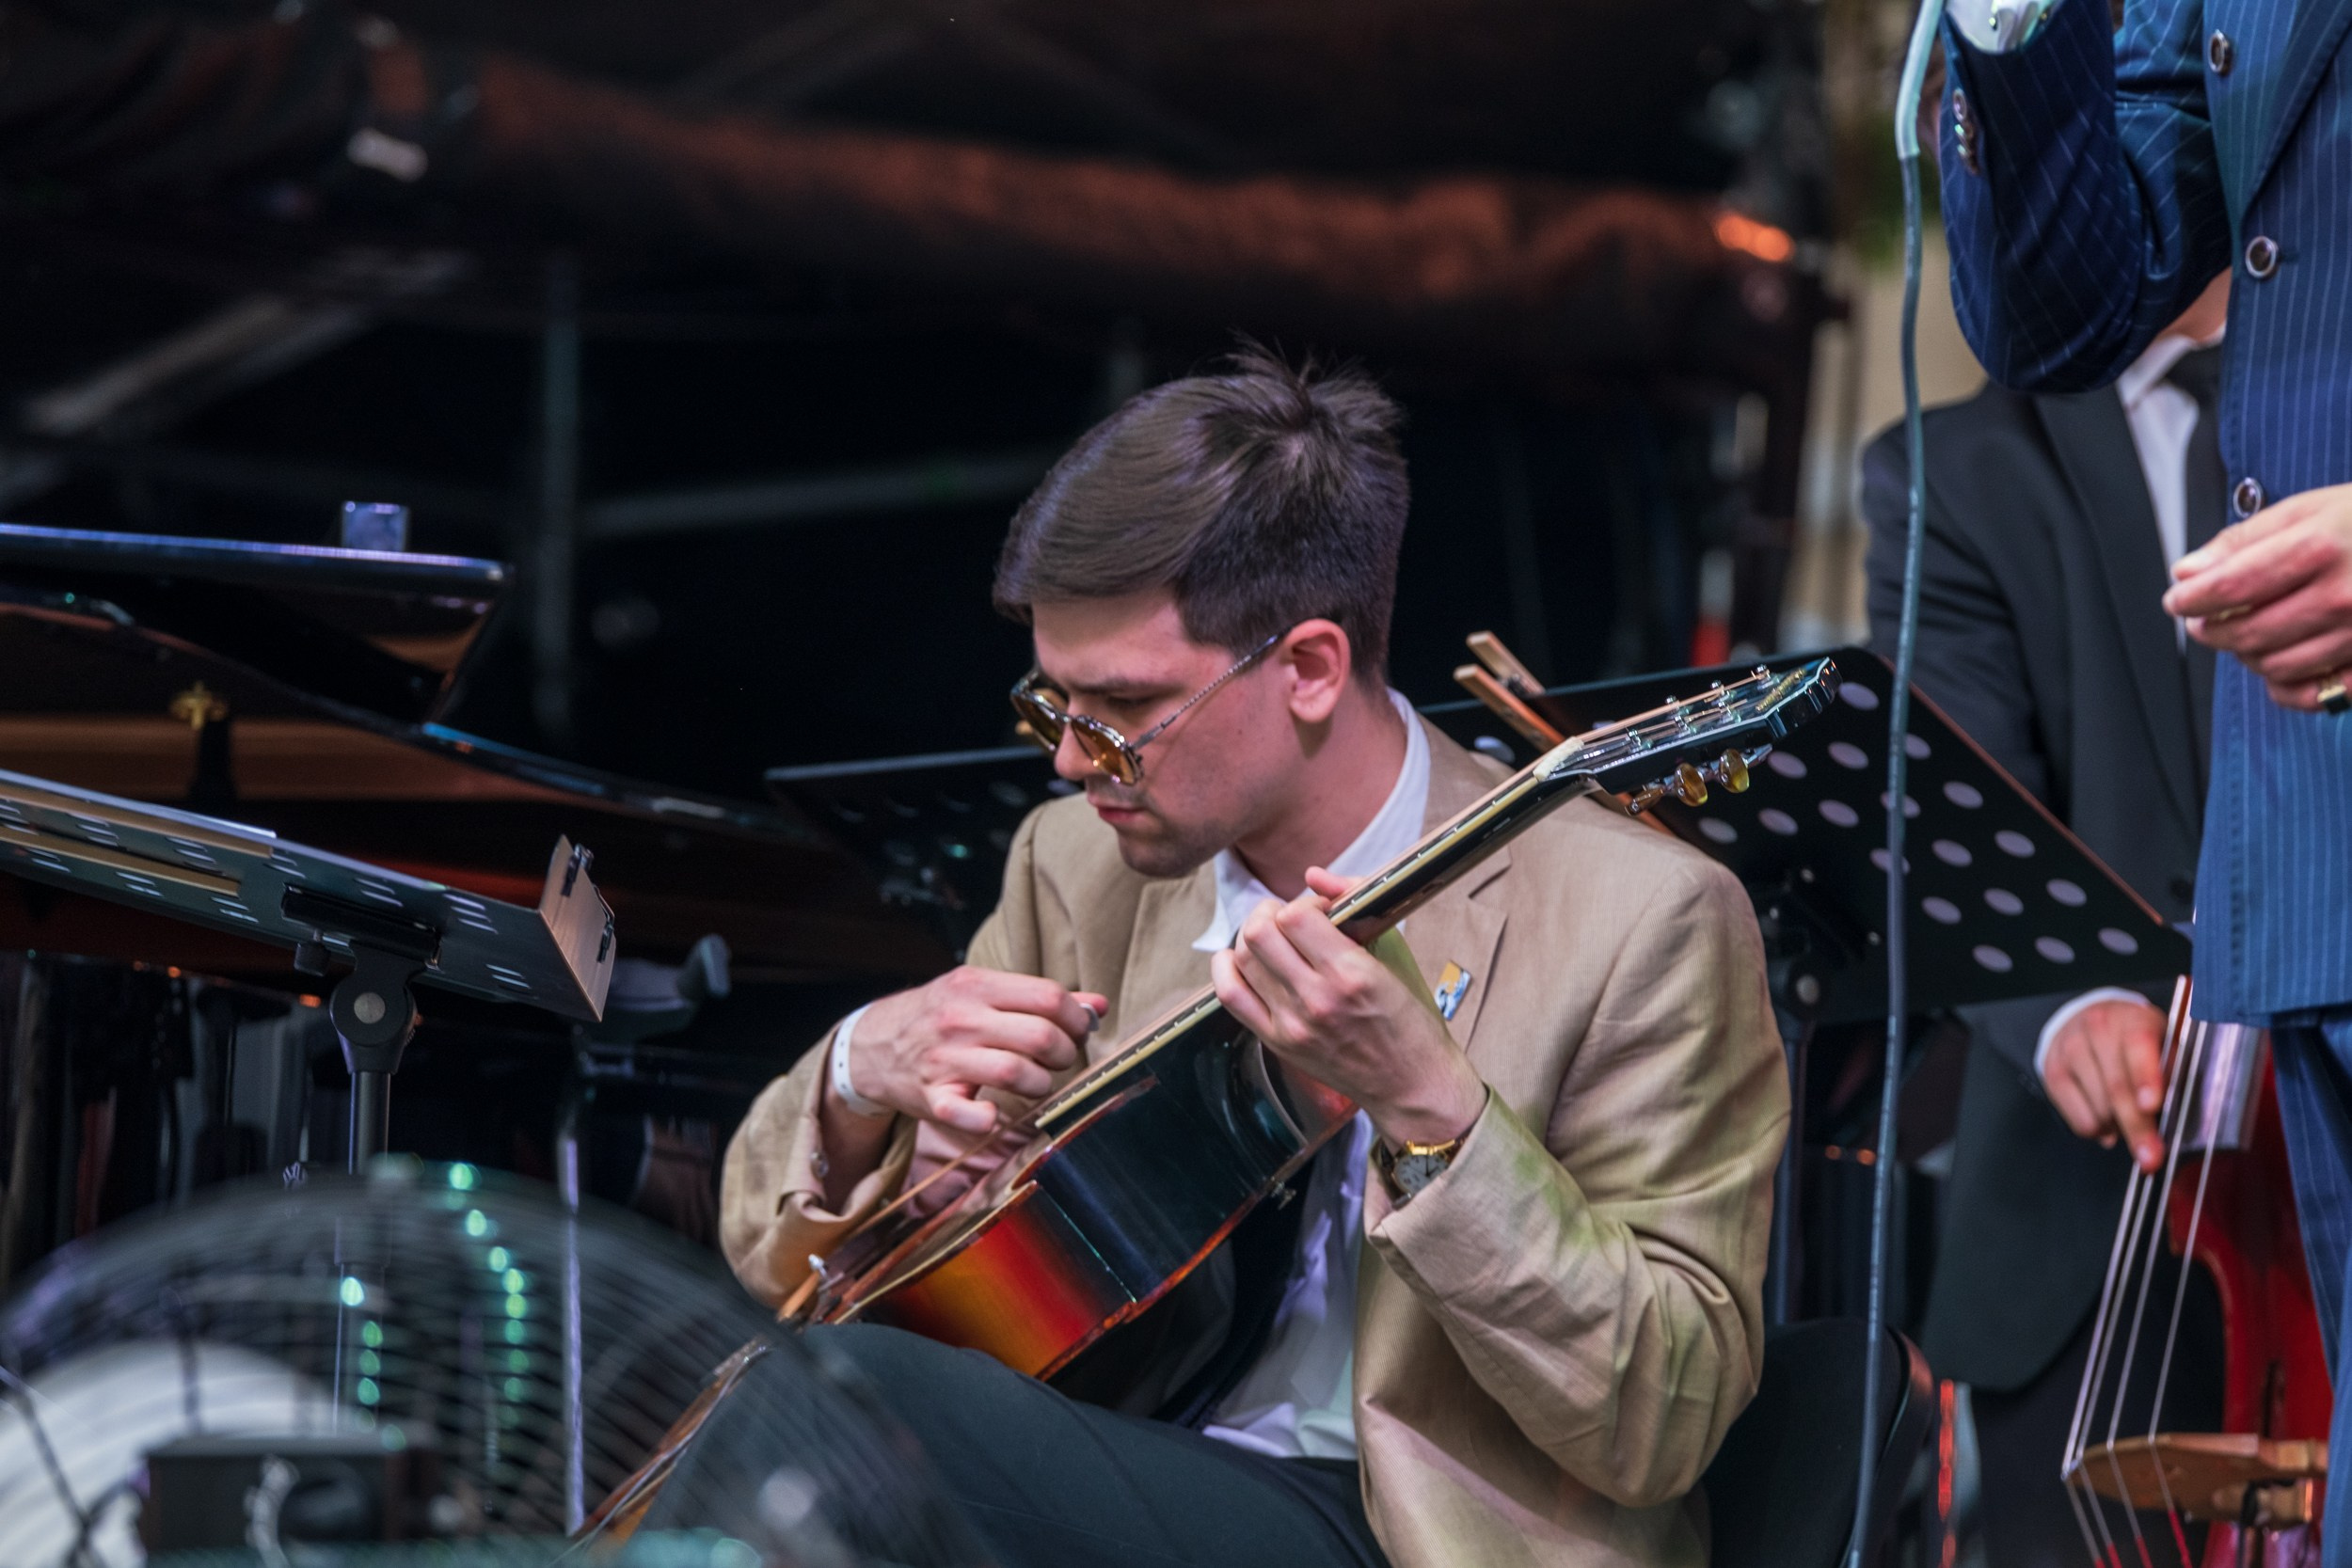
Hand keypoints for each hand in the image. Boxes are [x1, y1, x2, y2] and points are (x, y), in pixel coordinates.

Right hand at [841, 967, 1105, 1135]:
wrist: (871, 1044)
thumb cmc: (939, 1015)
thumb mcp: (983, 991)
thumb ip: (1038, 997)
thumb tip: (1099, 1006)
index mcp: (977, 985)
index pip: (1049, 997)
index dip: (1077, 1019)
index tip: (1077, 1031)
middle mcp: (961, 1019)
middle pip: (1041, 1036)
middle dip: (1065, 1054)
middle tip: (1058, 1060)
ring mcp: (945, 1059)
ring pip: (1017, 1073)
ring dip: (1041, 1084)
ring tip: (1036, 1082)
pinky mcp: (932, 1097)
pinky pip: (967, 1114)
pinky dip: (988, 1118)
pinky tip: (994, 1113)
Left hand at [1210, 867, 1486, 1148]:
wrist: (1410, 1084)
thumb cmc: (1410, 1016)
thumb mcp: (1395, 952)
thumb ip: (1356, 902)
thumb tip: (1313, 876)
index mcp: (1352, 974)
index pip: (1295, 918)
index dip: (1303, 904)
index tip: (1320, 913)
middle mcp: (1316, 999)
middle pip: (1259, 934)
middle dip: (1270, 914)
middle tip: (1289, 921)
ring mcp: (1292, 1024)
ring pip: (1243, 959)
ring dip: (1253, 938)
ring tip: (1274, 940)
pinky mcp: (1277, 1042)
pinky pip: (1231, 995)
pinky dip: (1226, 967)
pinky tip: (1236, 957)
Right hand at [2041, 998, 2167, 1170]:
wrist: (2090, 1017)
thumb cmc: (2137, 1041)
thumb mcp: (2164, 1043)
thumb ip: (2173, 1071)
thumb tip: (2174, 1111)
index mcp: (2133, 1020)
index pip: (2139, 1047)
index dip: (2146, 1078)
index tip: (2151, 1106)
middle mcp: (2096, 1028)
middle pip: (2116, 1087)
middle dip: (2137, 1127)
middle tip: (2151, 1158)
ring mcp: (2069, 1049)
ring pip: (2098, 1109)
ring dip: (2119, 1127)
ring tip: (2127, 1118)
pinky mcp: (2052, 1072)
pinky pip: (2079, 1120)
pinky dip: (2098, 1130)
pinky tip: (2106, 1117)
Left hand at [2164, 483, 2351, 710]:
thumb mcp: (2313, 508)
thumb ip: (2244, 540)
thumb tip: (2187, 573)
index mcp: (2323, 547)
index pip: (2231, 586)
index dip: (2192, 598)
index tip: (2178, 599)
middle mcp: (2344, 595)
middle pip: (2246, 632)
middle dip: (2212, 629)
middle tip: (2203, 619)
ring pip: (2272, 665)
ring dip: (2245, 655)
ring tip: (2245, 633)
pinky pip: (2310, 694)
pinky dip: (2283, 685)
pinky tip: (2278, 662)